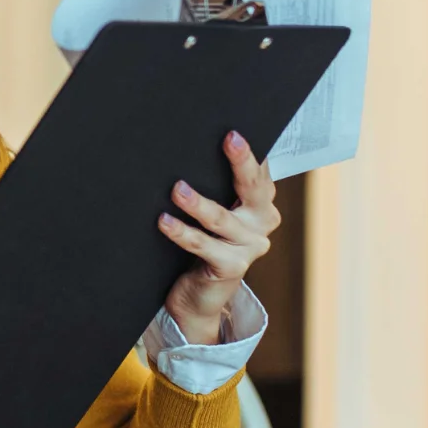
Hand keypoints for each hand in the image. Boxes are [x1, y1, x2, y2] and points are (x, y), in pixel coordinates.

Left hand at [158, 131, 277, 344]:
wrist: (199, 296)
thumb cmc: (204, 243)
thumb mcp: (215, 212)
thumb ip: (215, 185)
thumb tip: (188, 144)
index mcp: (261, 203)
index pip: (258, 172)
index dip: (249, 152)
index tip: (234, 131)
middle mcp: (262, 223)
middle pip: (253, 188)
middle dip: (241, 162)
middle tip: (230, 139)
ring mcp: (250, 247)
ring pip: (222, 218)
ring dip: (198, 203)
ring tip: (177, 189)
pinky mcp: (232, 267)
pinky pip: (203, 245)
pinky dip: (182, 232)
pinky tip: (165, 221)